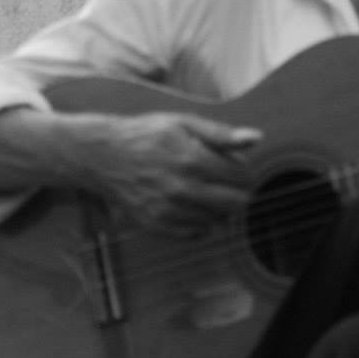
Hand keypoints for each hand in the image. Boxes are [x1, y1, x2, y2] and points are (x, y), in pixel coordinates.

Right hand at [75, 112, 260, 238]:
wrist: (101, 155)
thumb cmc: (145, 135)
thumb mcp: (183, 123)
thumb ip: (221, 134)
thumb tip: (257, 138)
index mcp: (193, 159)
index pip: (243, 177)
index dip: (244, 171)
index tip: (233, 166)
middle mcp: (182, 188)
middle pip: (235, 204)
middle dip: (236, 192)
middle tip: (222, 181)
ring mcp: (168, 210)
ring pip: (217, 221)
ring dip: (217, 208)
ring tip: (202, 190)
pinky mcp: (156, 225)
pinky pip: (195, 234)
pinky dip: (199, 222)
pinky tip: (188, 204)